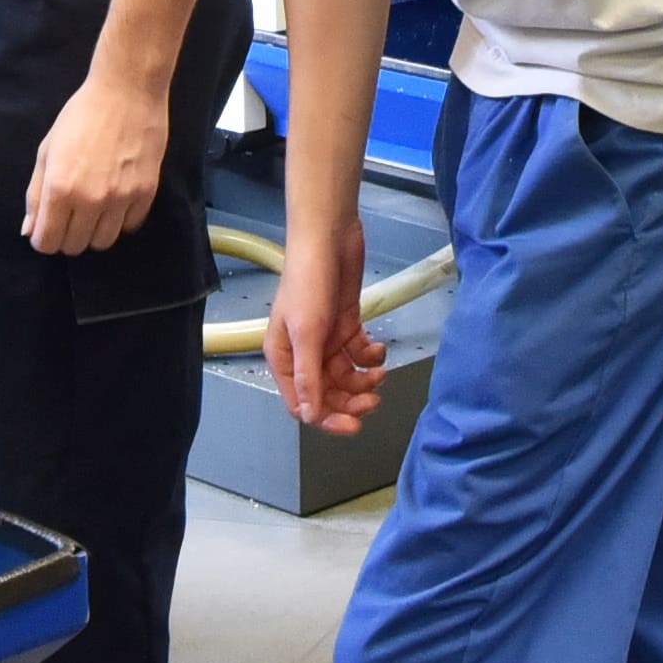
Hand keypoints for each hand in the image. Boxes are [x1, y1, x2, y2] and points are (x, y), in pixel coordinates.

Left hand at [25, 70, 165, 256]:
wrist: (126, 91)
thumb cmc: (80, 116)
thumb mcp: (47, 151)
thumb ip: (36, 194)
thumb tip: (29, 231)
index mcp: (60, 189)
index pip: (47, 242)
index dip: (43, 238)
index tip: (48, 226)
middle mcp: (90, 200)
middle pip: (74, 246)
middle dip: (66, 236)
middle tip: (70, 214)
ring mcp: (121, 199)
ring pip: (103, 243)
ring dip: (93, 231)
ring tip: (93, 210)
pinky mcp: (146, 193)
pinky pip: (129, 227)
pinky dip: (119, 221)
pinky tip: (115, 201)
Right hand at [265, 203, 381, 434]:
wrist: (328, 237)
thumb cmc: (309, 282)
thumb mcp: (306, 332)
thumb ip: (308, 376)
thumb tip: (310, 416)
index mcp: (284, 358)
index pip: (302, 403)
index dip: (326, 417)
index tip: (352, 425)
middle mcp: (303, 352)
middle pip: (327, 392)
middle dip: (350, 400)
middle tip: (374, 401)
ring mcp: (325, 338)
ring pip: (345, 375)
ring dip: (363, 380)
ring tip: (379, 374)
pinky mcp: (345, 324)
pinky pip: (358, 352)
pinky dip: (369, 356)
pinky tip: (377, 349)